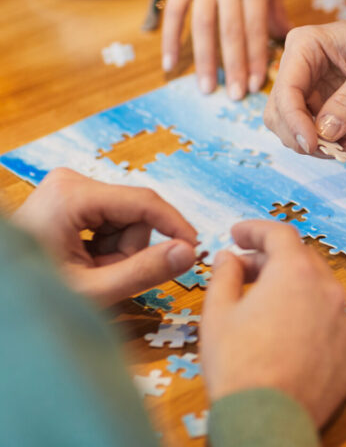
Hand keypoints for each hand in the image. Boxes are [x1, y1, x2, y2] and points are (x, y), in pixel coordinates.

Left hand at [12, 169, 197, 304]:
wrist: (2, 295)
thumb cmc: (35, 293)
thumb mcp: (93, 289)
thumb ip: (143, 271)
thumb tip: (189, 253)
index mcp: (72, 196)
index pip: (146, 202)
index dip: (176, 227)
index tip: (195, 252)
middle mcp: (71, 182)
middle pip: (135, 213)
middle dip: (129, 249)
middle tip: (102, 276)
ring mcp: (69, 188)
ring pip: (126, 219)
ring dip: (117, 250)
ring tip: (89, 271)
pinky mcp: (70, 197)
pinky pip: (111, 220)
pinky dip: (106, 246)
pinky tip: (83, 260)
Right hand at [163, 0, 287, 98]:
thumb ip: (273, 1)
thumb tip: (282, 37)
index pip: (257, 26)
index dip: (259, 56)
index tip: (262, 85)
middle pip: (231, 31)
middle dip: (236, 66)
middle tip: (238, 98)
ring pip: (202, 25)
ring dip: (205, 60)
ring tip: (208, 90)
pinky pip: (174, 10)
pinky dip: (170, 38)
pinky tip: (169, 66)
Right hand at [200, 220, 345, 425]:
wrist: (267, 420)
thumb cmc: (238, 365)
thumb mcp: (217, 313)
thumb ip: (225, 276)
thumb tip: (229, 258)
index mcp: (296, 273)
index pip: (279, 234)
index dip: (255, 230)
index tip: (238, 234)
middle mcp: (329, 291)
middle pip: (303, 261)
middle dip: (273, 260)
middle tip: (244, 270)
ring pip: (321, 293)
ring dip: (295, 291)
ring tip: (266, 306)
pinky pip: (332, 326)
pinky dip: (312, 322)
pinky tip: (290, 338)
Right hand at [264, 13, 345, 153]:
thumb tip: (325, 132)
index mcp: (303, 46)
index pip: (286, 89)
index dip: (294, 121)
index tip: (313, 144)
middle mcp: (299, 68)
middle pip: (281, 114)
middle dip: (305, 138)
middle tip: (338, 151)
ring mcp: (310, 89)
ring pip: (296, 129)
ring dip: (321, 146)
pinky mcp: (324, 106)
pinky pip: (318, 133)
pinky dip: (335, 144)